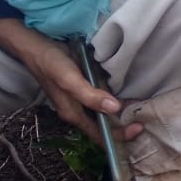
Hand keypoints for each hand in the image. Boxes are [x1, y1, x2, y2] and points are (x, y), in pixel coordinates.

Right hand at [0, 18, 142, 144]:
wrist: (34, 44)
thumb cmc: (51, 63)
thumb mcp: (70, 79)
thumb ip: (90, 96)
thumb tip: (115, 110)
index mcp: (74, 114)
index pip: (100, 135)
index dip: (120, 136)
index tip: (140, 128)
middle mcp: (78, 110)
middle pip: (104, 126)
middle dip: (124, 125)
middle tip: (145, 117)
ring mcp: (80, 99)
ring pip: (104, 112)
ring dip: (121, 112)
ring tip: (141, 107)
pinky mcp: (83, 86)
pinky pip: (102, 98)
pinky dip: (115, 99)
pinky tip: (127, 93)